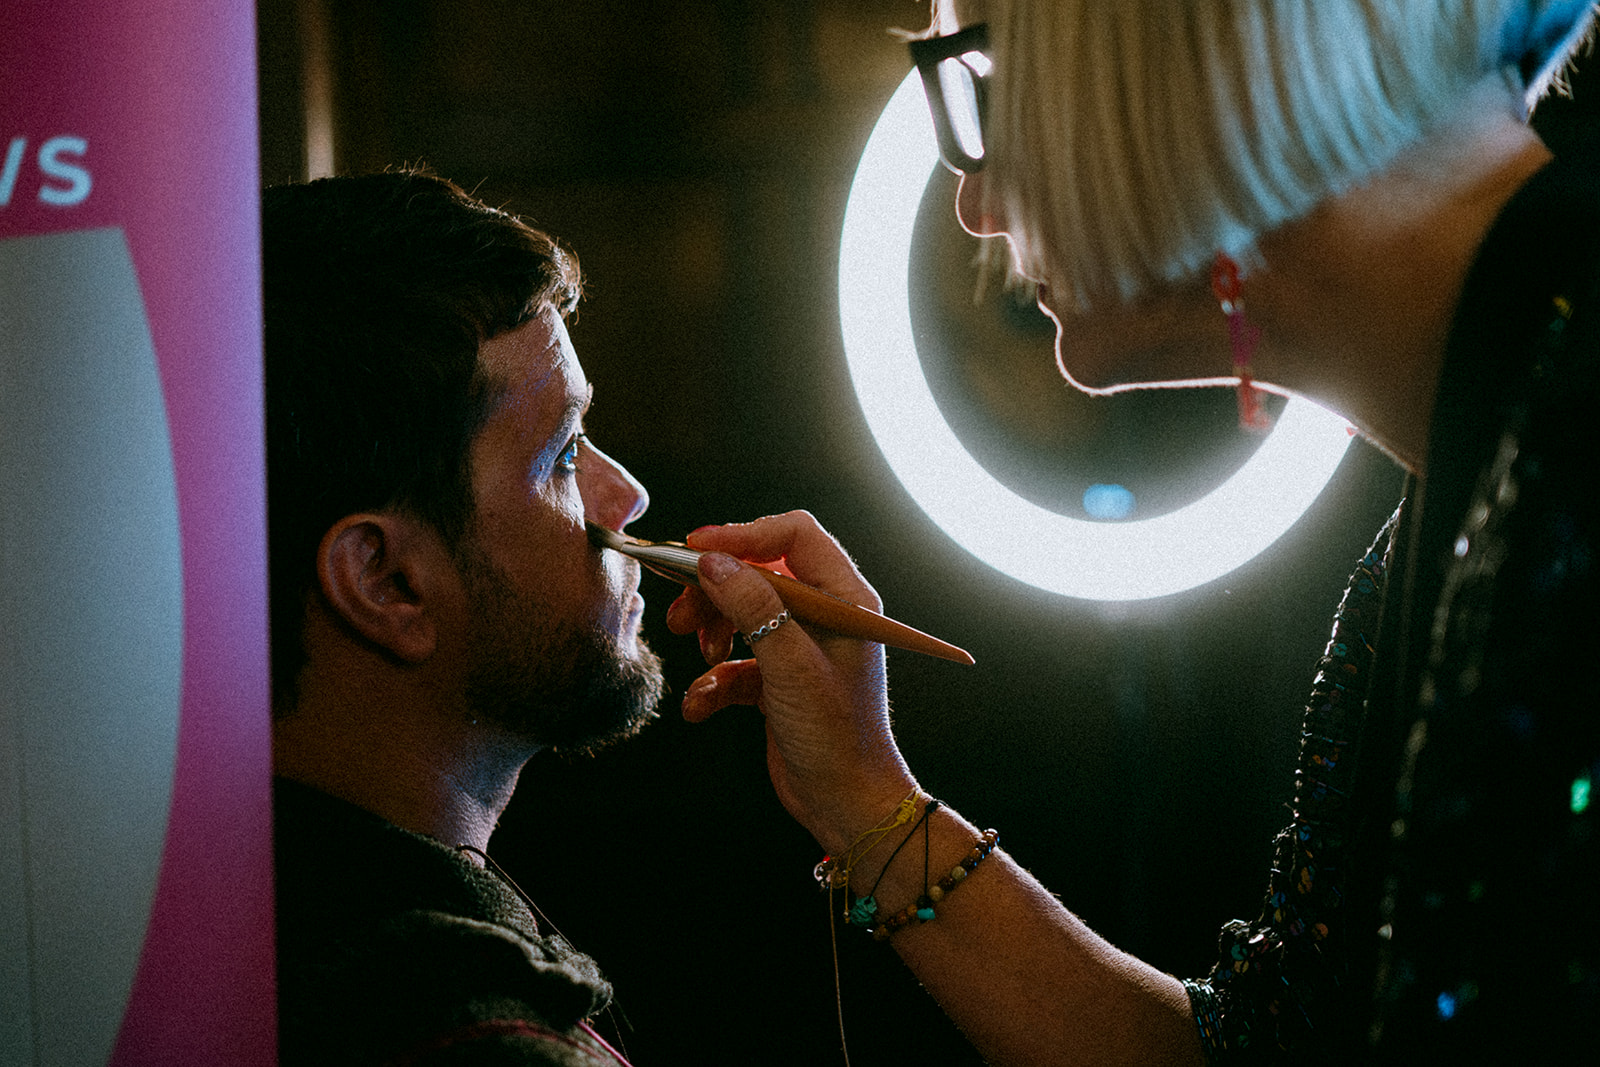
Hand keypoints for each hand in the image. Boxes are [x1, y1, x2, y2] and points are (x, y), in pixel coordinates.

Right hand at [665, 511, 917, 850]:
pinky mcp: (778, 678)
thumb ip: (754, 608)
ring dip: (712, 630)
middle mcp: (825, 615)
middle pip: (759, 572)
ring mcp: (800, 646)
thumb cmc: (837, 737)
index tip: (696, 548)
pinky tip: (701, 704)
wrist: (846, 804)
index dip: (743, 535)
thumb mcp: (791, 666)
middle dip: (717, 590)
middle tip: (682, 612)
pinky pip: (736, 660)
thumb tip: (714, 562)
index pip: (794, 535)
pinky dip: (715, 680)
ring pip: (742, 613)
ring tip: (701, 656)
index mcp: (846, 599)